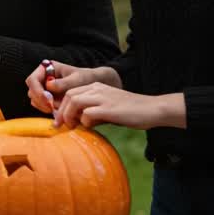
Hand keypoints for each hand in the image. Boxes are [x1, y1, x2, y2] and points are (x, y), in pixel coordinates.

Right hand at [26, 61, 120, 114]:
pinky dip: (48, 109)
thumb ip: (64, 83)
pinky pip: (41, 105)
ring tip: (57, 110)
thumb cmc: (86, 78)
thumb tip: (49, 85)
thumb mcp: (77, 79)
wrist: (93, 84)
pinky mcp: (47, 98)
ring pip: (35, 100)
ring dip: (43, 106)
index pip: (32, 80)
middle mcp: (42, 78)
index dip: (37, 91)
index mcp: (47, 68)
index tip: (48, 100)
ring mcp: (43, 88)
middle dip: (40, 101)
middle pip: (31, 91)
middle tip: (51, 109)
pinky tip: (58, 111)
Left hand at [57, 84, 185, 129]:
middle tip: (61, 125)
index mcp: (97, 86)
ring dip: (69, 115)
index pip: (71, 92)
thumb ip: (93, 111)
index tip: (60, 120)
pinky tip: (91, 127)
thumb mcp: (108, 107)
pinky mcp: (110, 108)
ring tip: (73, 126)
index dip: (62, 106)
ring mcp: (104, 97)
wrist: (153, 109)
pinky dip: (85, 122)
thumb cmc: (131, 111)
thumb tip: (77, 122)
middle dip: (62, 111)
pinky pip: (88, 113)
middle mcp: (98, 89)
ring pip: (74, 101)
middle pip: (69, 95)